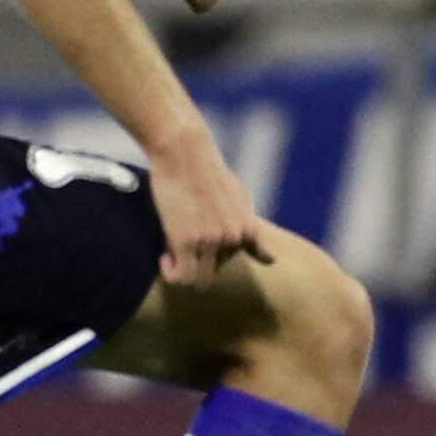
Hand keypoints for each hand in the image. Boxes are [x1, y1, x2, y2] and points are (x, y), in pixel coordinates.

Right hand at [146, 137, 271, 285]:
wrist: (185, 153)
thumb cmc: (209, 174)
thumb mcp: (241, 202)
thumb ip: (252, 234)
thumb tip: (272, 261)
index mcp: (247, 230)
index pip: (232, 262)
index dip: (213, 257)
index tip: (199, 241)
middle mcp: (233, 239)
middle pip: (214, 274)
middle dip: (197, 266)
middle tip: (182, 247)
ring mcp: (210, 242)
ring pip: (197, 282)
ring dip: (182, 273)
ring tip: (171, 254)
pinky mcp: (185, 241)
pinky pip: (180, 277)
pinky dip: (170, 274)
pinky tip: (164, 257)